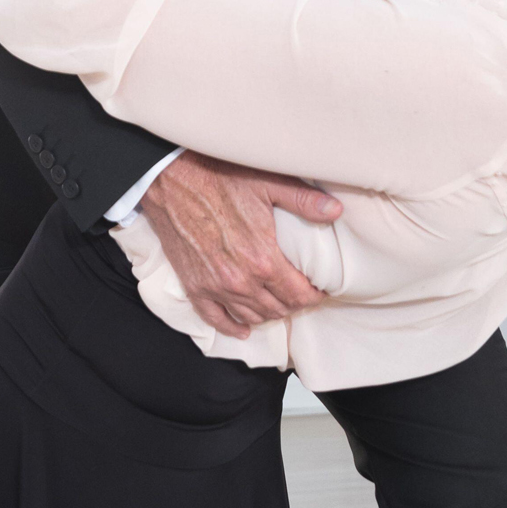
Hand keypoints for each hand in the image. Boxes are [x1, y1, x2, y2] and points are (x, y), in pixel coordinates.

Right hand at [139, 152, 343, 334]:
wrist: (171, 179)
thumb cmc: (217, 177)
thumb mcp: (268, 183)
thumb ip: (304, 201)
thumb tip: (335, 211)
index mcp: (263, 259)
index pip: (299, 295)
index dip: (314, 296)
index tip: (320, 290)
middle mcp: (240, 281)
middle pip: (278, 309)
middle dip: (294, 304)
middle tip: (302, 294)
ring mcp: (215, 287)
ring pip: (252, 316)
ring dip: (269, 314)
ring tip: (279, 303)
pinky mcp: (194, 286)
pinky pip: (216, 318)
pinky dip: (232, 327)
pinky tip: (243, 329)